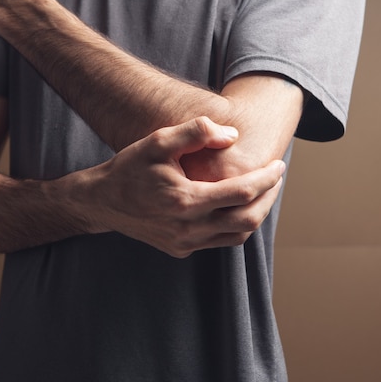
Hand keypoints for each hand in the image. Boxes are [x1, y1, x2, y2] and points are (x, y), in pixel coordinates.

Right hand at [77, 117, 285, 257]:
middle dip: (269, 198)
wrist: (101, 202)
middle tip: (276, 178)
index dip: (267, 178)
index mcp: (185, 200)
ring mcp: (185, 243)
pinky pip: (221, 241)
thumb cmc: (130, 167)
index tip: (279, 165)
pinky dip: (236, 225)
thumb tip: (232, 136)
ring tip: (262, 192)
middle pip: (248, 220)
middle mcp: (188, 228)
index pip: (242, 193)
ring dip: (256, 214)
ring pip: (237, 236)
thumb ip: (196, 132)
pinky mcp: (181, 250)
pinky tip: (237, 206)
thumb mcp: (158, 140)